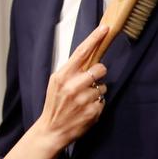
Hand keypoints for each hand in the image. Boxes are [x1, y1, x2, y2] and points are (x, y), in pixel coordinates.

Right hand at [37, 25, 108, 148]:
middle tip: (89, 82)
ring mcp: (83, 99)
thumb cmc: (55, 103)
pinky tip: (85, 109)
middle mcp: (73, 86)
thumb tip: (90, 55)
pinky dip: (97, 104)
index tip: (105, 28)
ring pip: (103, 86)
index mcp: (62, 75)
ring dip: (97, 92)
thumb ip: (72, 70)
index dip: (95, 38)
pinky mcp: (92, 111)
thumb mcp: (56, 83)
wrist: (51, 130)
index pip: (81, 52)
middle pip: (100, 68)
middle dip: (99, 73)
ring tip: (83, 100)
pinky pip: (103, 100)